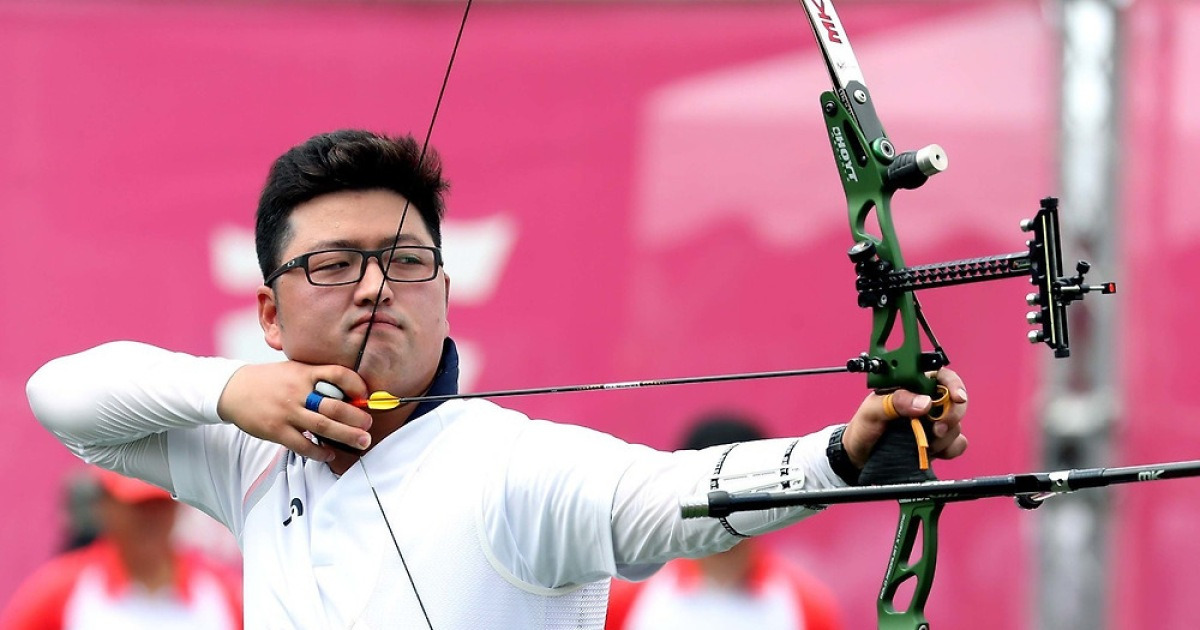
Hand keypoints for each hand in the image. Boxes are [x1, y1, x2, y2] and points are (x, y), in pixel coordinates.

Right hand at [217, 362, 373, 461]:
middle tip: (369, 425)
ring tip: (362, 441)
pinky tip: (329, 454)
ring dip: (347, 435)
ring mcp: (287, 411)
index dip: (357, 385)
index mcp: (304, 373)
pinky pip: (303, 444)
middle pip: (335, 405)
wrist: (233, 390)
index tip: (366, 395)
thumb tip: (349, 393)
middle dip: (357, 417)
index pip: (338, 374)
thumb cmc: (270, 381)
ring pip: (323, 426)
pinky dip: (319, 451)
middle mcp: (297, 391)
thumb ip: (317, 378)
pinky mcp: (276, 430)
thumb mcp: (294, 370)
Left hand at [841, 368, 968, 468]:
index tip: (958, 398)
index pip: (941, 376)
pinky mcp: (937, 442)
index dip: (954, 384)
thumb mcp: (872, 410)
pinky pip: (958, 443)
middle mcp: (925, 402)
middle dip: (952, 416)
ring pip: (956, 425)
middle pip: (955, 401)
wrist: (860, 456)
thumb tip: (924, 402)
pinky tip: (933, 451)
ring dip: (944, 437)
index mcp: (911, 386)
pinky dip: (949, 449)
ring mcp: (933, 423)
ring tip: (923, 443)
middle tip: (936, 429)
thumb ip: (895, 402)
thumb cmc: (863, 427)